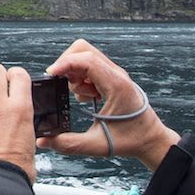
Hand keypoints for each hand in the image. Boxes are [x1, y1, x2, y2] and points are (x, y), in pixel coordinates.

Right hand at [42, 39, 179, 167]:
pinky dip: (81, 77)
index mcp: (116, 85)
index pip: (86, 60)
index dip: (64, 64)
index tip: (51, 75)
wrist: (151, 139)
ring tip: (80, 96)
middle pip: (83, 49)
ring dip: (74, 72)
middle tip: (62, 85)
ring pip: (86, 56)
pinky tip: (87, 98)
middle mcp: (116, 74)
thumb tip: (43, 141)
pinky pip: (91, 66)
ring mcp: (115, 74)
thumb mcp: (97, 145)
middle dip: (67, 64)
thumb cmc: (131, 140)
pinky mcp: (112, 78)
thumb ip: (69, 143)